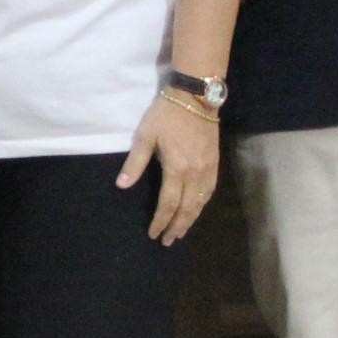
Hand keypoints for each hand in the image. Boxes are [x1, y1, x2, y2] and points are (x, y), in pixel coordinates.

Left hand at [117, 92, 221, 244]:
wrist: (196, 96)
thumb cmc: (166, 114)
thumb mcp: (145, 136)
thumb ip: (135, 163)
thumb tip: (122, 185)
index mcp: (177, 169)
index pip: (168, 203)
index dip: (160, 221)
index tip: (154, 234)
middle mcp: (195, 173)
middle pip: (187, 208)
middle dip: (177, 226)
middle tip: (169, 241)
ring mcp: (208, 168)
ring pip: (200, 202)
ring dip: (191, 219)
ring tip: (182, 231)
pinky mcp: (215, 162)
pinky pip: (210, 190)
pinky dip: (202, 204)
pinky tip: (197, 209)